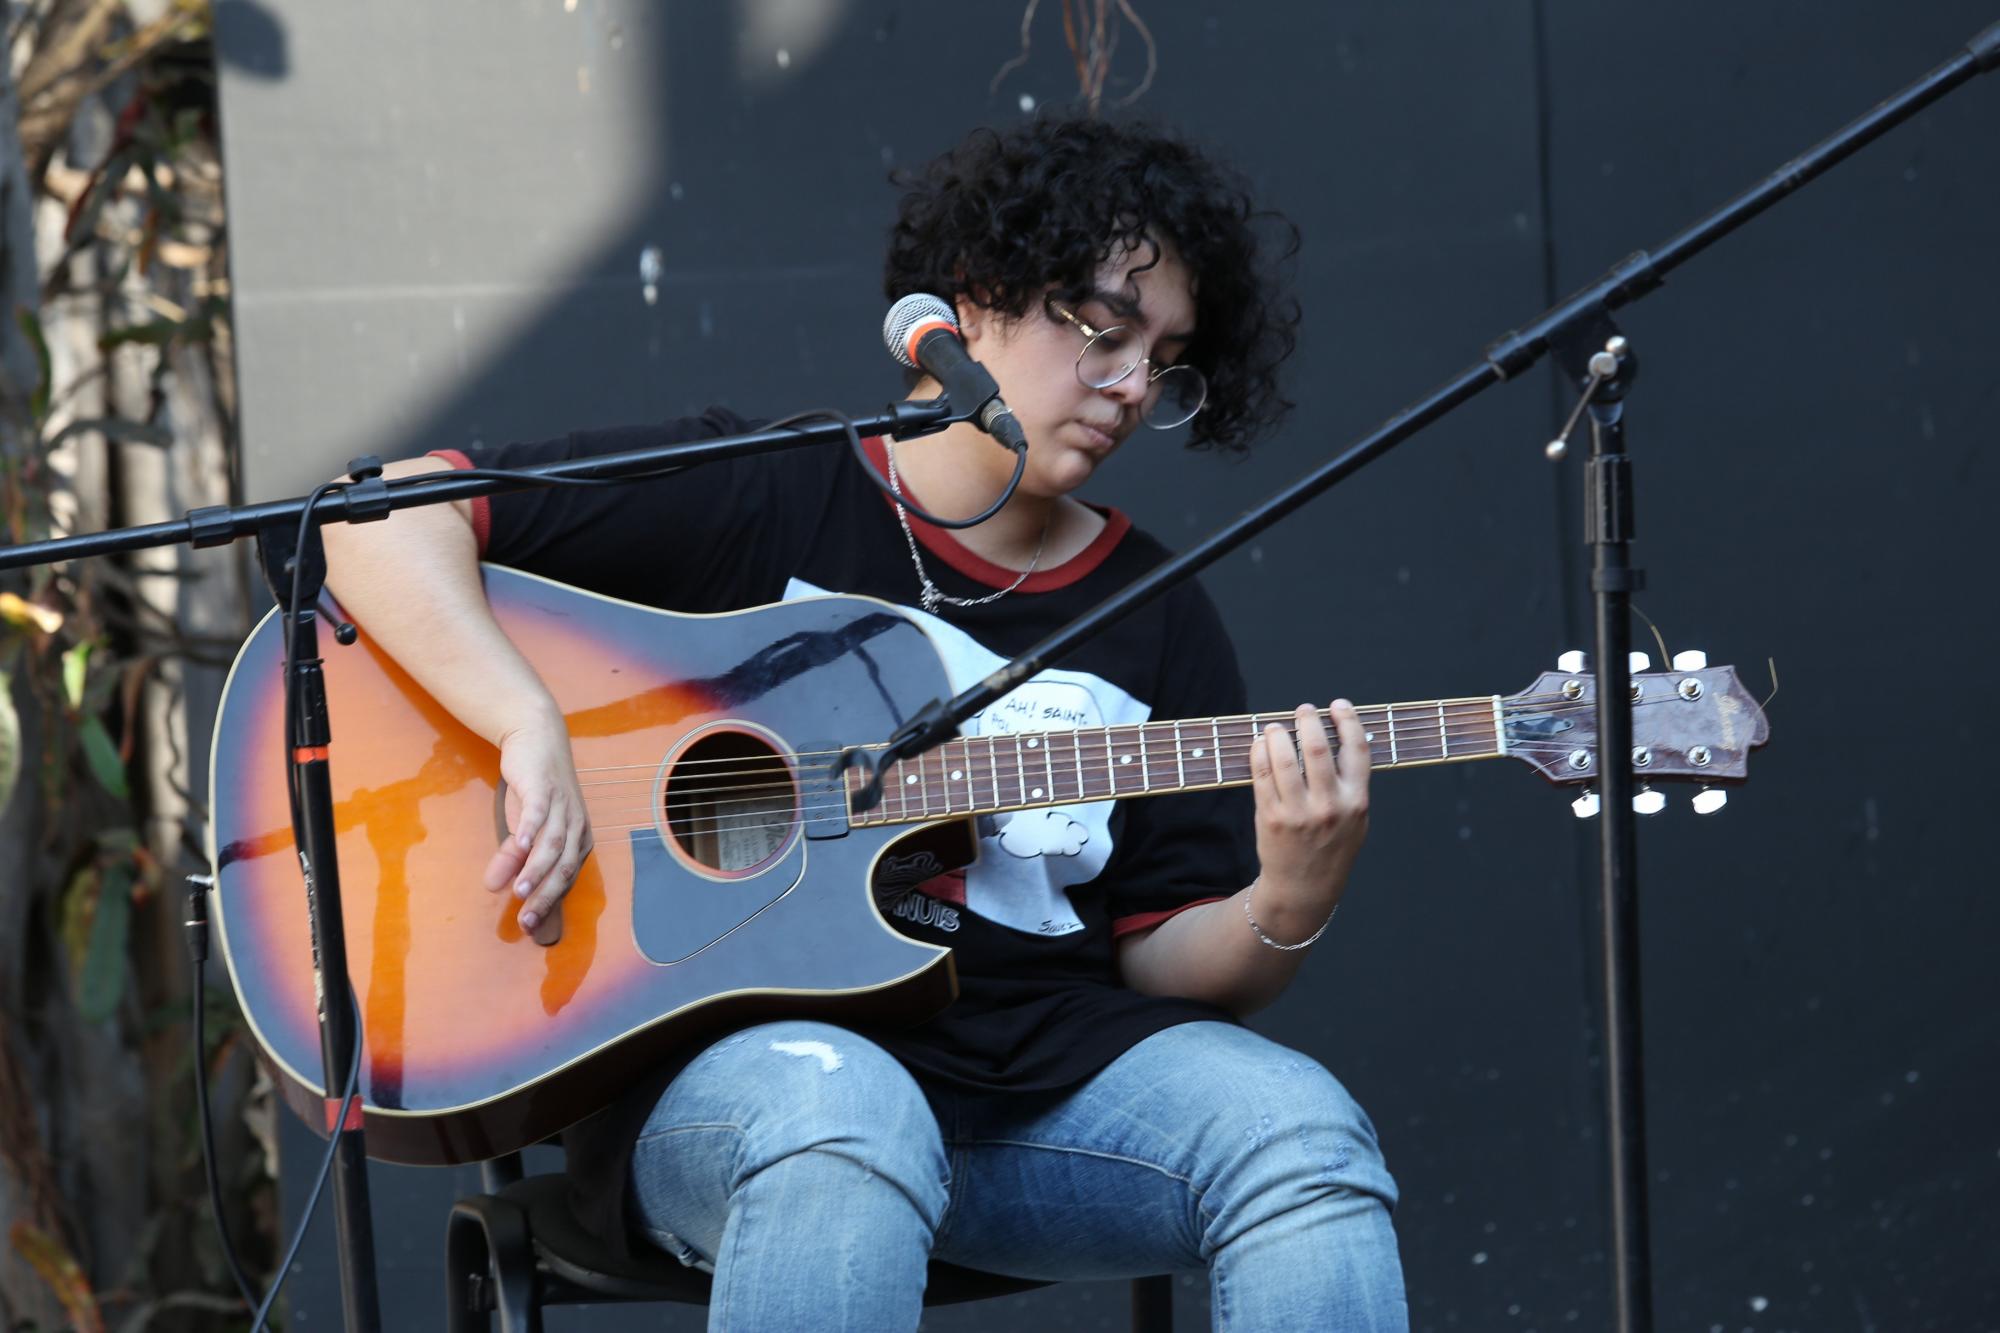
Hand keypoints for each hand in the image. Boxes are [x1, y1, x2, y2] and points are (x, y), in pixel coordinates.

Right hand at [482, 708, 591, 944]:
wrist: (537, 740)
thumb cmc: (535, 791)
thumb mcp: (522, 828)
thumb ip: (512, 858)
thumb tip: (493, 887)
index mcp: (577, 840)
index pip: (564, 879)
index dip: (548, 904)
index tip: (529, 928)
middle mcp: (576, 826)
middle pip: (563, 868)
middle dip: (545, 896)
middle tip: (526, 920)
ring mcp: (563, 806)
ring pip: (553, 844)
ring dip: (537, 869)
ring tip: (520, 892)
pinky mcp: (545, 788)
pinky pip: (540, 812)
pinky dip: (530, 829)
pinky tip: (518, 845)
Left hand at [1247, 699, 1370, 936]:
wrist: (1305, 888)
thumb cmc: (1332, 848)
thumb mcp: (1356, 820)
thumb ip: (1352, 785)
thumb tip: (1340, 739)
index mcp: (1357, 802)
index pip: (1357, 750)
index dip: (1348, 720)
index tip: (1338, 705)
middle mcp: (1329, 806)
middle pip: (1318, 748)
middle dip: (1308, 720)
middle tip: (1303, 710)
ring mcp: (1298, 812)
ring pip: (1285, 758)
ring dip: (1279, 733)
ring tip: (1276, 727)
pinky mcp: (1271, 817)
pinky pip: (1262, 775)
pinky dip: (1260, 753)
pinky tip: (1261, 744)